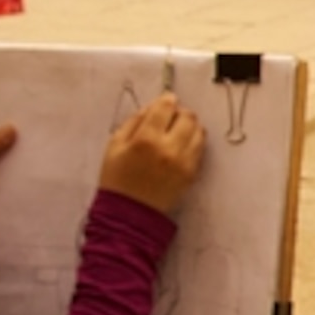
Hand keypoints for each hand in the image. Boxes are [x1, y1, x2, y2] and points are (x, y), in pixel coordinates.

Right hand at [99, 93, 204, 216]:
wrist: (130, 213)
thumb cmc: (117, 179)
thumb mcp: (114, 146)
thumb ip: (134, 122)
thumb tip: (152, 107)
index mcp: (146, 139)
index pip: (166, 107)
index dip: (167, 100)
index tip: (165, 101)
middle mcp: (169, 148)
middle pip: (188, 116)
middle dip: (180, 112)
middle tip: (170, 118)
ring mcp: (184, 162)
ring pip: (199, 131)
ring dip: (190, 126)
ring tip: (176, 132)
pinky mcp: (192, 173)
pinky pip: (200, 148)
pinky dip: (193, 141)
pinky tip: (181, 146)